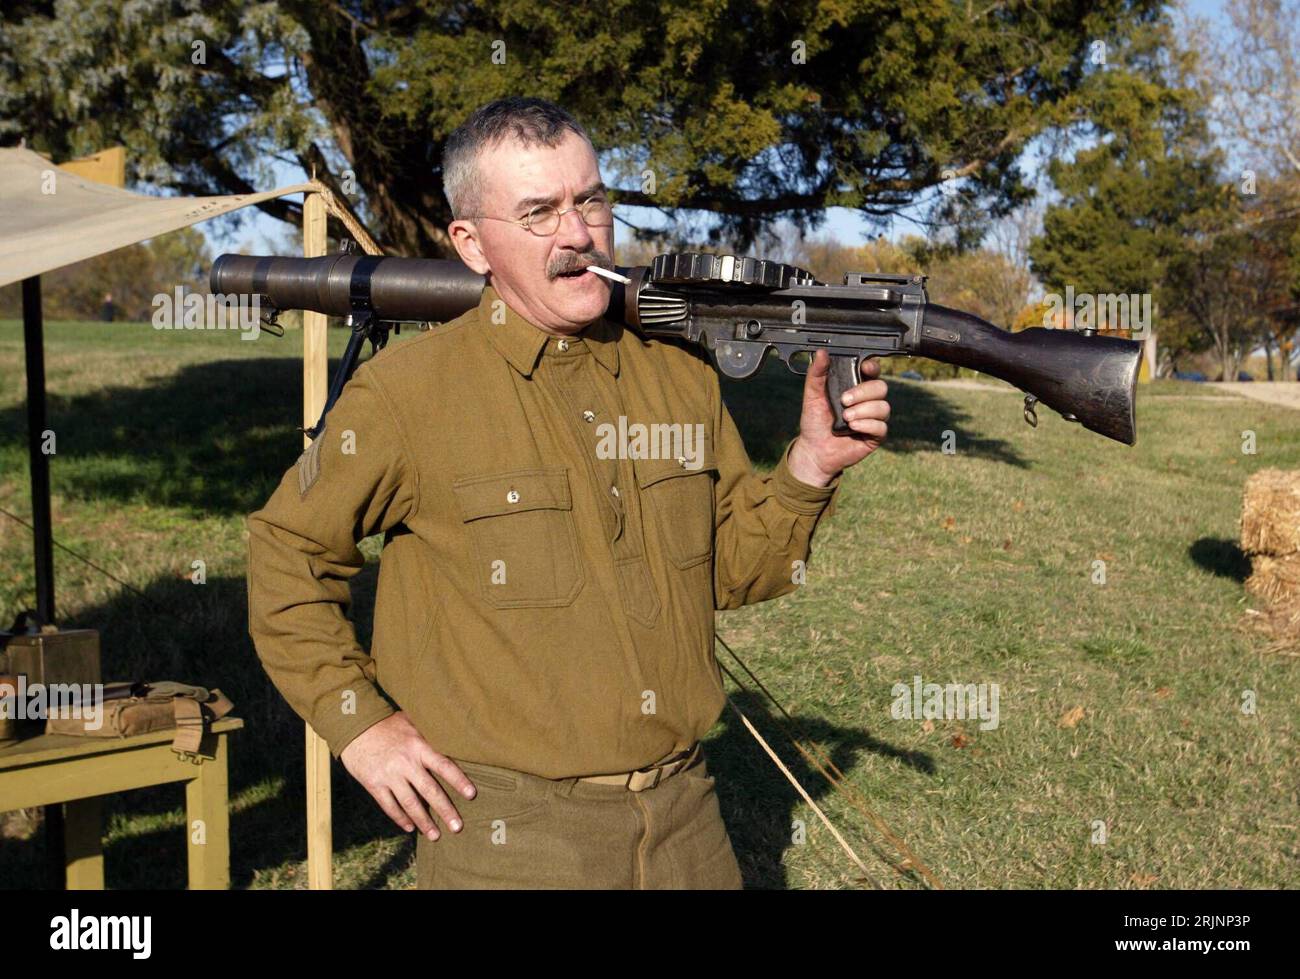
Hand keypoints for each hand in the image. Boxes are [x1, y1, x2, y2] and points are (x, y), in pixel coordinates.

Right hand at [339, 711, 475, 839]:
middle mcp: (406, 763)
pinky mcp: (374, 784)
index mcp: (419, 746)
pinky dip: (400, 818)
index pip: (444, 765)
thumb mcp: (412, 722)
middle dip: (445, 810)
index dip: (458, 781)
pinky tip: (409, 827)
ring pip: (410, 803)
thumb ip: (429, 735)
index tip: (471, 795)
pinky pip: (389, 806)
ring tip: (435, 835)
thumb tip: (453, 737)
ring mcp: (389, 775)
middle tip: (457, 827)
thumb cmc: (387, 723)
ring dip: (424, 821)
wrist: (354, 726)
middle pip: (430, 791)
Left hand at [787, 350, 889, 486]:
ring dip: (863, 411)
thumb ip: (816, 374)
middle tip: (844, 400)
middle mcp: (867, 400)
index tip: (863, 368)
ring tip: (846, 417)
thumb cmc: (814, 421)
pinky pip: (881, 427)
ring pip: (883, 407)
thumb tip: (821, 353)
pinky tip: (853, 427)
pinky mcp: (875, 435)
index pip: (872, 371)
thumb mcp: (812, 395)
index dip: (872, 367)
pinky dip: (867, 425)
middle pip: (881, 387)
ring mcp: (873, 418)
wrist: (814, 449)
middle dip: (863, 392)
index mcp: (855, 386)